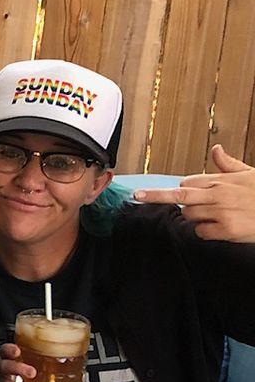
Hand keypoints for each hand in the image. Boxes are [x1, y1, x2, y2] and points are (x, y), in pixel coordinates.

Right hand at [0, 341, 42, 381]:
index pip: (5, 351)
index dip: (9, 350)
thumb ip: (43, 360)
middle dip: (18, 369)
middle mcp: (3, 371)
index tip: (17, 351)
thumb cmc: (23, 374)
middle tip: (32, 372)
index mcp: (8, 359)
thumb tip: (69, 359)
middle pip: (5, 367)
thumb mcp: (31, 363)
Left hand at [133, 145, 254, 240]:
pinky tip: (221, 229)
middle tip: (137, 195)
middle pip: (178, 195)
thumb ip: (229, 165)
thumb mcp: (250, 174)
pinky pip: (202, 232)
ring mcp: (221, 212)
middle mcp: (218, 194)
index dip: (182, 189)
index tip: (167, 192)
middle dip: (156, 195)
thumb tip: (216, 149)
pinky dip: (206, 232)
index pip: (188, 182)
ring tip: (216, 217)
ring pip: (189, 215)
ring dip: (195, 218)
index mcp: (222, 180)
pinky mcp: (226, 229)